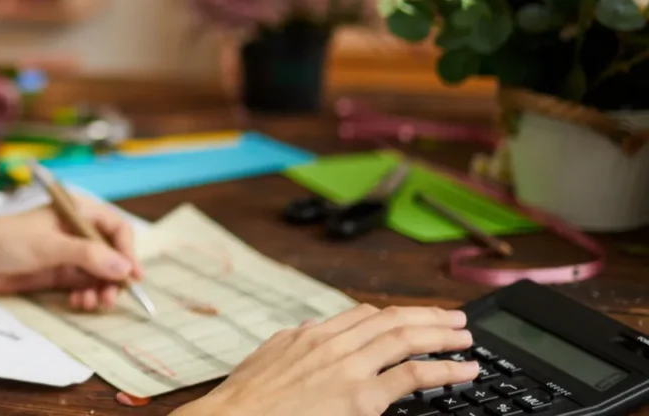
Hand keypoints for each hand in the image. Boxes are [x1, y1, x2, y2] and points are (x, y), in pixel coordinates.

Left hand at [0, 194, 143, 309]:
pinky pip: (84, 286)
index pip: (116, 229)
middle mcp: (77, 232)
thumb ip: (86, 255)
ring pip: (100, 275)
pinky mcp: (58, 274)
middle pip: (112, 255)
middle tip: (109, 298)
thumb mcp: (48, 246)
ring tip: (90, 303)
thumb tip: (124, 268)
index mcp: (77, 212)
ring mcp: (68, 255)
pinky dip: (87, 296)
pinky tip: (78, 303)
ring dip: (101, 290)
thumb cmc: (4, 240)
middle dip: (115, 277)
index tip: (132, 276)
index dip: (128, 251)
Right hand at [174, 304, 480, 415]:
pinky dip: (443, 369)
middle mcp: (334, 344)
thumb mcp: (267, 356)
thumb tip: (309, 327)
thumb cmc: (246, 398)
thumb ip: (292, 341)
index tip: (412, 317)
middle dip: (428, 317)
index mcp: (312, 335)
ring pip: (407, 340)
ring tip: (465, 338)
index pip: (363, 315)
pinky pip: (412, 376)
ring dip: (442, 336)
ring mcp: (349, 368)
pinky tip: (463, 370)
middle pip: (392, 320)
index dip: (394, 314)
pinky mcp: (361, 397)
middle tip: (455, 319)